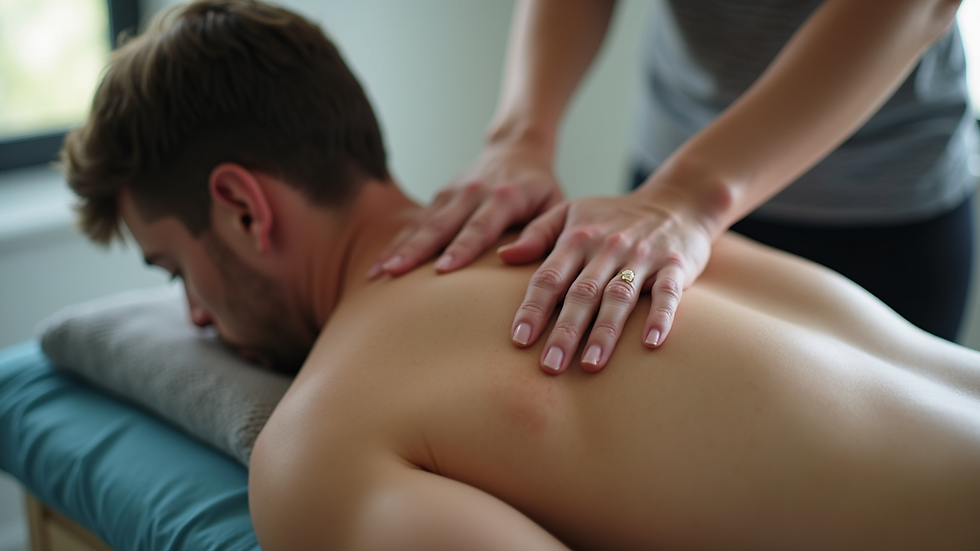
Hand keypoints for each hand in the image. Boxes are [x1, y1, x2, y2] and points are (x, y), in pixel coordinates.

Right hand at [368, 140, 563, 277]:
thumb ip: (543, 232)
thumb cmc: (541, 188)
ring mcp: (452, 194)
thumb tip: (513, 257)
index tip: (442, 270)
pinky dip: (395, 243)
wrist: (518, 149)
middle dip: (415, 250)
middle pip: (440, 225)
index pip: (480, 227)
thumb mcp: (555, 204)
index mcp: (504, 196)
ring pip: (421, 224)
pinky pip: (414, 223)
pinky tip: (377, 266)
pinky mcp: (439, 198)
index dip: (461, 249)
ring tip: (376, 273)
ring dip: (397, 248)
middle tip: (393, 273)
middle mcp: (473, 192)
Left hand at [500, 191, 714, 373]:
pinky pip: (666, 293)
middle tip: (550, 366)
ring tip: (591, 365)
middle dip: (565, 332)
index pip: (550, 278)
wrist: (677, 201)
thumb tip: (503, 256)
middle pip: (582, 294)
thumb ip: (537, 234)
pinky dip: (660, 317)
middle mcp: (607, 249)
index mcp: (577, 239)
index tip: (520, 340)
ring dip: (605, 332)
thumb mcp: (571, 212)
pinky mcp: (674, 266)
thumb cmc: (614, 216)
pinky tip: (650, 343)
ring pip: (619, 298)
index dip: (533, 309)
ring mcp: (641, 258)